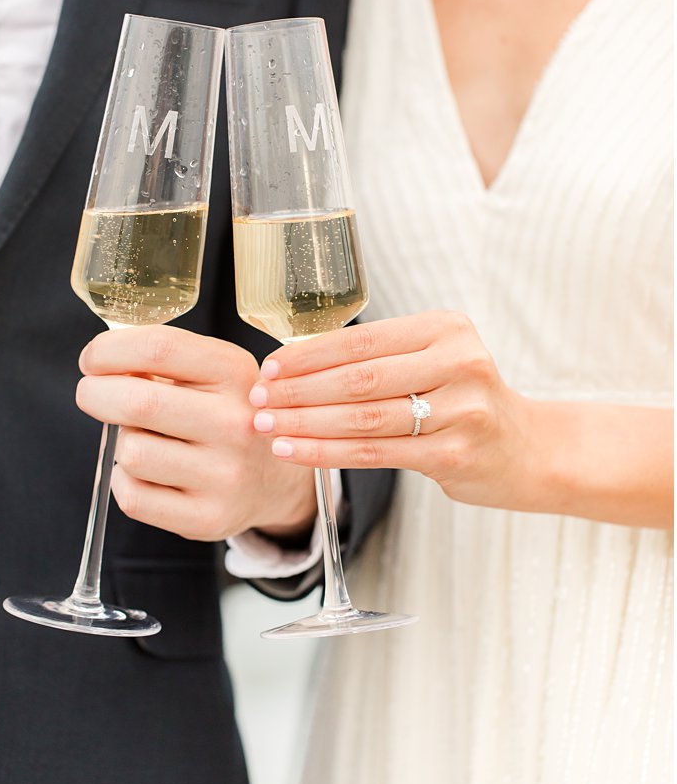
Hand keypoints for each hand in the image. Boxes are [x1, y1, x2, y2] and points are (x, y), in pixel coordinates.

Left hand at [76, 326, 315, 540]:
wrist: (272, 480)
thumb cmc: (223, 414)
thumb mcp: (211, 371)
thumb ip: (161, 359)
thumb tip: (99, 362)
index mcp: (235, 372)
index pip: (158, 348)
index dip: (107, 350)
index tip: (91, 360)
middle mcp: (237, 423)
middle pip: (137, 402)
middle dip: (94, 394)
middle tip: (91, 394)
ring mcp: (225, 475)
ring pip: (130, 452)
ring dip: (122, 442)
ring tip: (144, 439)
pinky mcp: (208, 517)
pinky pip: (132, 496)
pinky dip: (125, 481)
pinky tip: (146, 473)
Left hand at [250, 310, 532, 508]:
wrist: (528, 450)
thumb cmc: (460, 401)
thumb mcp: (430, 361)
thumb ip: (376, 358)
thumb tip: (289, 365)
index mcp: (445, 329)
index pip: (361, 339)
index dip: (308, 355)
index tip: (268, 368)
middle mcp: (459, 363)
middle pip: (358, 378)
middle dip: (298, 390)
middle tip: (257, 401)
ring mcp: (460, 410)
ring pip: (362, 417)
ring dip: (304, 423)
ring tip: (265, 427)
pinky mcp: (454, 454)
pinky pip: (374, 453)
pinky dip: (326, 452)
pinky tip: (293, 452)